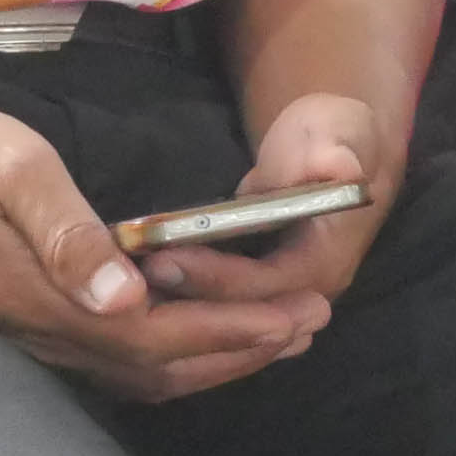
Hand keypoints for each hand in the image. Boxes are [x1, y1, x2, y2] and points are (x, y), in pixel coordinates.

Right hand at [0, 100, 323, 403]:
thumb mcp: (13, 168)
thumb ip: (68, 231)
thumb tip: (126, 295)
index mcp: (45, 295)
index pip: (160, 334)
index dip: (233, 331)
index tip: (295, 315)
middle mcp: (43, 331)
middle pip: (161, 366)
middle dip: (242, 351)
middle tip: (310, 326)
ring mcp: (33, 334)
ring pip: (140, 374)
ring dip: (214, 359)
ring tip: (273, 339)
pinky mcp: (29, 324)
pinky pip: (115, 363)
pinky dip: (171, 358)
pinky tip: (195, 341)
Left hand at [135, 93, 396, 317]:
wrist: (335, 153)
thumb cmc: (334, 138)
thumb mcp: (339, 133)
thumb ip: (334, 150)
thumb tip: (340, 164)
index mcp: (323, 264)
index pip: (264, 287)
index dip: (215, 277)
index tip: (162, 256)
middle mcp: (297, 296)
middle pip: (235, 316)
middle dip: (181, 298)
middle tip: (123, 275)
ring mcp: (273, 300)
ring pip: (219, 323)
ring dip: (171, 308)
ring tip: (116, 286)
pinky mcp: (249, 294)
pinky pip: (210, 311)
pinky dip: (174, 304)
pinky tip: (128, 291)